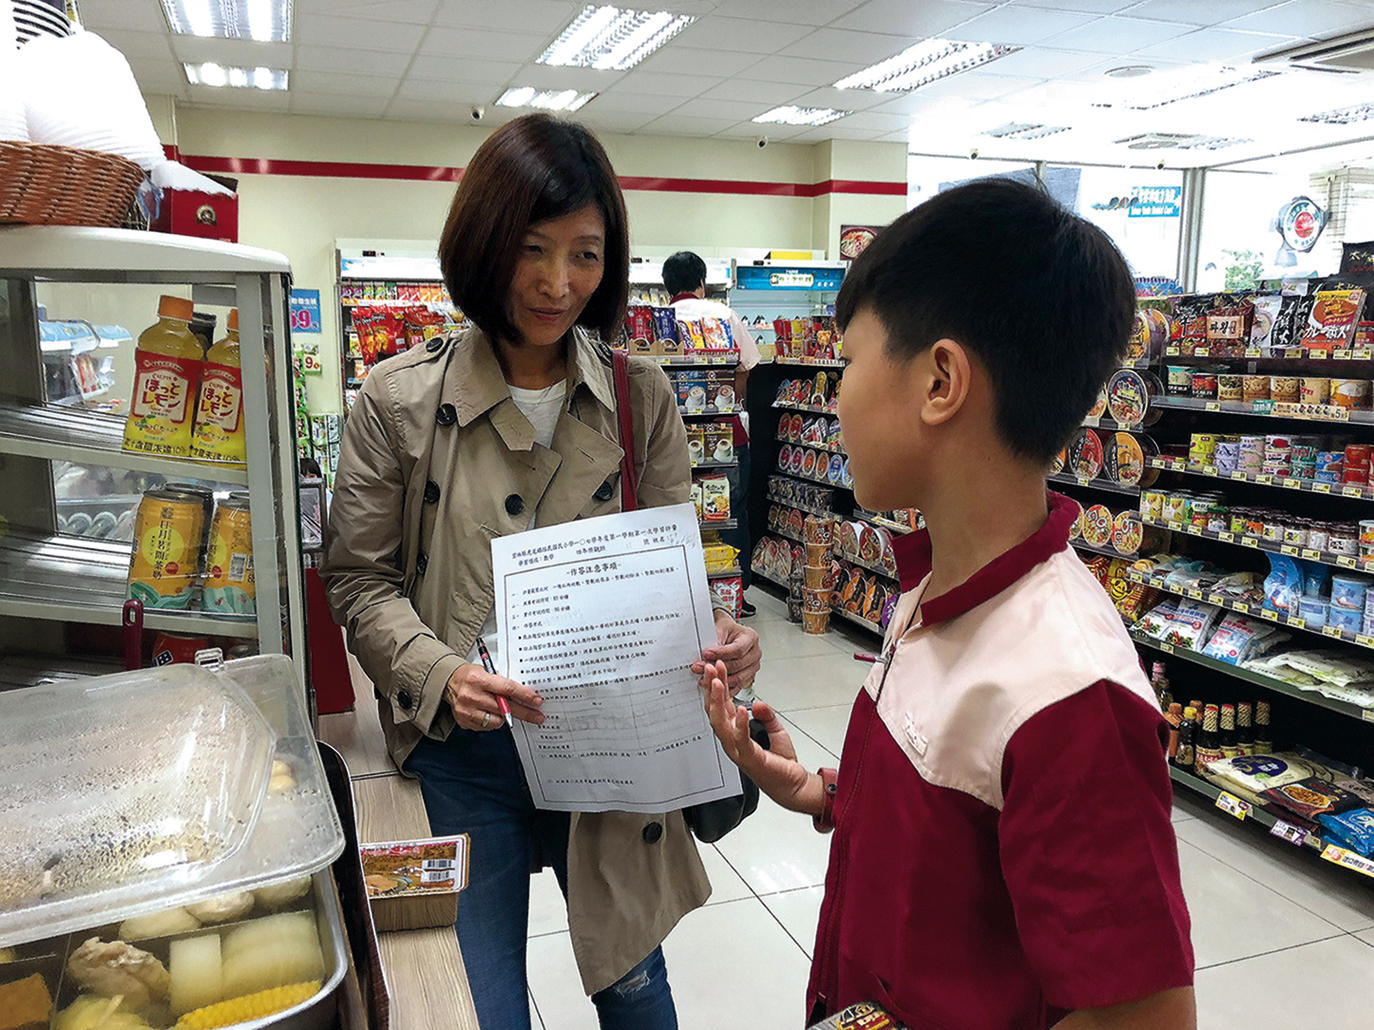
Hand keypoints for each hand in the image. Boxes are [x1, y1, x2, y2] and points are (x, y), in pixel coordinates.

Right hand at [445, 663, 543, 730]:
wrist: (448, 682)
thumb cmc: (470, 675)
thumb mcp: (486, 670)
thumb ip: (502, 682)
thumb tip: (523, 693)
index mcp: (478, 679)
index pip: (507, 688)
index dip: (524, 695)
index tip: (536, 701)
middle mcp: (471, 695)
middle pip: (505, 708)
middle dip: (524, 712)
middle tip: (537, 716)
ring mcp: (467, 711)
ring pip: (496, 721)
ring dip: (504, 717)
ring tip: (503, 710)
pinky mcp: (464, 721)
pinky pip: (486, 726)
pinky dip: (492, 721)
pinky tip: (490, 713)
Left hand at [692, 610, 760, 694]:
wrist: (727, 634)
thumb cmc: (725, 630)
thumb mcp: (720, 629)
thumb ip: (715, 642)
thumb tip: (706, 657)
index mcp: (751, 638)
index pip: (737, 650)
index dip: (721, 653)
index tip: (706, 654)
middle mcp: (755, 653)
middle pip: (737, 665)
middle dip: (717, 667)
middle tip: (700, 666)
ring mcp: (752, 667)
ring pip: (737, 678)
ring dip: (719, 679)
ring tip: (703, 677)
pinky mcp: (747, 677)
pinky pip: (736, 686)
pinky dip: (723, 687)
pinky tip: (711, 685)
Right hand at [700, 660, 821, 815]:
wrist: (793, 786)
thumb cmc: (781, 764)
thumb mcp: (775, 730)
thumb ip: (766, 715)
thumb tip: (756, 704)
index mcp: (736, 733)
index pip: (722, 705)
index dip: (718, 686)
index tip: (717, 668)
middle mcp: (733, 741)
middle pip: (716, 711)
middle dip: (712, 689)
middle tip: (711, 669)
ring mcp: (738, 750)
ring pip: (721, 723)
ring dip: (718, 702)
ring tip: (719, 683)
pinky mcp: (750, 758)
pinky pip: (741, 739)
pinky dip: (740, 724)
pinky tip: (741, 709)